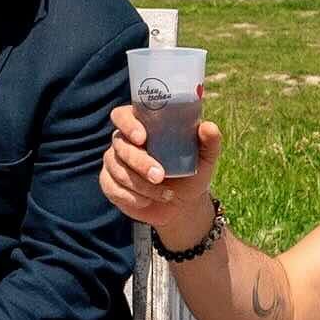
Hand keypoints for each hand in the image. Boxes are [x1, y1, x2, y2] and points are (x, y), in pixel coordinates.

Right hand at [99, 102, 219, 250]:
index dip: (128, 124)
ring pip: (117, 169)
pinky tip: (147, 201)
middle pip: (120, 145)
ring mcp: (114, 162)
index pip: (123, 115)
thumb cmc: (191, 173)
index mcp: (143, 125)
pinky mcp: (110, 183)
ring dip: (141, 184)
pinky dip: (131, 197)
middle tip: (160, 175)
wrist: (183, 204)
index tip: (142, 137)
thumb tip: (208, 127)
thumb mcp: (204, 159)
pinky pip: (112, 188)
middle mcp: (124, 141)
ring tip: (165, 194)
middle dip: (140, 162)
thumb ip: (209, 142)